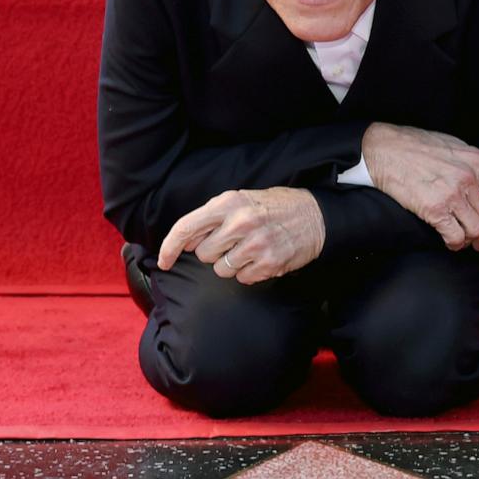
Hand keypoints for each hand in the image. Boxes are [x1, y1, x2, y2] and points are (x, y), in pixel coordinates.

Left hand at [157, 188, 325, 284]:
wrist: (315, 215)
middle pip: (203, 254)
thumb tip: (186, 242)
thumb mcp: (241, 199)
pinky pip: (242, 278)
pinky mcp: (269, 263)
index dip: (169, 247)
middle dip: (213, 252)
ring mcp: (255, 245)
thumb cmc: (273, 207)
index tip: (164, 261)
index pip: (186, 228)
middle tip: (232, 241)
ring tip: (250, 248)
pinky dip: (249, 272)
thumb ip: (213, 218)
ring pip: (221, 269)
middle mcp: (240, 223)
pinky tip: (262, 257)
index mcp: (228, 203)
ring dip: (231, 263)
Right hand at [361, 122, 478, 250]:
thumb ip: (478, 165)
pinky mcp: (434, 208)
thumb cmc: (416, 146)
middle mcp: (468, 177)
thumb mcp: (455, 146)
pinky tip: (448, 241)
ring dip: (471, 240)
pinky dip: (454, 244)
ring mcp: (452, 193)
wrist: (384, 148)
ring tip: (462, 240)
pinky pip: (455, 236)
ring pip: (476, 230)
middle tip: (477, 238)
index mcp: (477, 161)